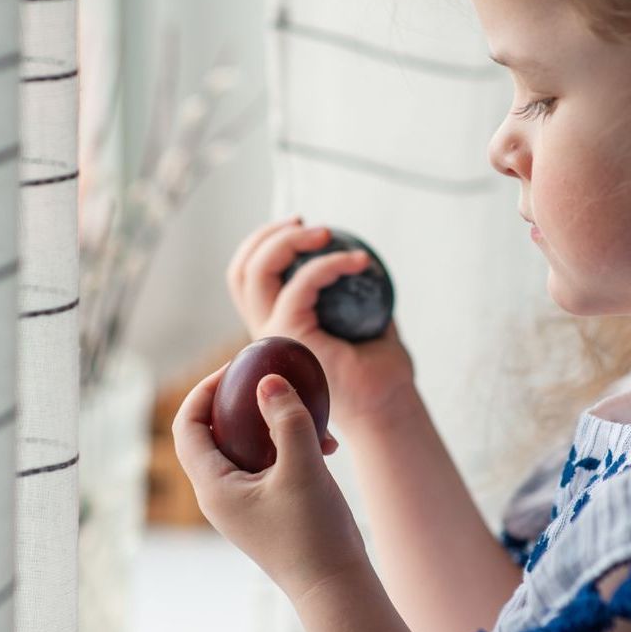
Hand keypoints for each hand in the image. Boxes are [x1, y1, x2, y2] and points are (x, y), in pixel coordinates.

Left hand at [173, 361, 369, 600]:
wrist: (336, 586)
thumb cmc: (314, 533)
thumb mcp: (302, 467)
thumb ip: (286, 418)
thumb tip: (267, 379)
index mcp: (213, 486)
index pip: (188, 426)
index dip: (204, 390)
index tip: (236, 367)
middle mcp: (221, 494)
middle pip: (216, 432)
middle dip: (242, 401)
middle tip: (268, 377)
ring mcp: (244, 502)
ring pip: (248, 446)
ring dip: (275, 423)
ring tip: (310, 412)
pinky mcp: (268, 508)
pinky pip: (270, 464)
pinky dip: (291, 446)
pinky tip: (327, 444)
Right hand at [226, 217, 417, 432]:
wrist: (387, 408)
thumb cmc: (378, 371)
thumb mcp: (361, 320)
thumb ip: (350, 293)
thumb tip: (358, 254)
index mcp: (275, 326)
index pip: (247, 278)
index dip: (265, 243)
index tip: (304, 227)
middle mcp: (265, 332)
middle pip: (243, 270)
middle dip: (270, 234)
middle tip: (306, 222)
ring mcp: (273, 336)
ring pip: (256, 272)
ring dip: (289, 240)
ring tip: (326, 233)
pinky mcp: (291, 337)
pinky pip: (300, 286)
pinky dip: (327, 265)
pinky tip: (358, 262)